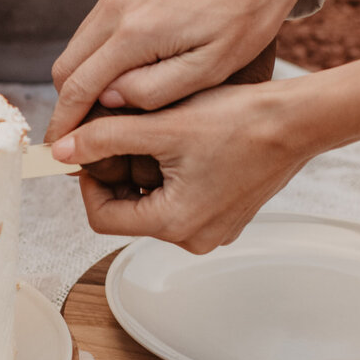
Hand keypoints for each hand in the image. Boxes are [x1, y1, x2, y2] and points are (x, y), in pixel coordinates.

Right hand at [47, 0, 302, 142]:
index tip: (59, 150)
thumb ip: (153, 91)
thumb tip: (108, 99)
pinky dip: (104, 44)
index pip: (79, 86)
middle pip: (67, 64)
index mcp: (136, 30)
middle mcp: (118, 1)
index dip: (65, 123)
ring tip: (109, 103)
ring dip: (86, 73)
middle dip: (69, 102)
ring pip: (81, 41)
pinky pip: (100, 17)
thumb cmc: (246, 18)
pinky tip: (132, 62)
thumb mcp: (210, 69)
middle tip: (82, 133)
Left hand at [51, 80, 312, 253]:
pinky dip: (171, 176)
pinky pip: (181, 201)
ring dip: (145, 172)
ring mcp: (213, 230)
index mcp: (174, 224)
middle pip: (128, 211)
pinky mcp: (226, 216)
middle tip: (123, 134)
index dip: (88, 180)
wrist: (297, 120)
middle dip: (119, 173)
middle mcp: (194, 238)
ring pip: (153, 205)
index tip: (92, 148)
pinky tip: (182, 144)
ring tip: (156, 134)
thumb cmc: (240, 121)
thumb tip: (62, 149)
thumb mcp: (162, 126)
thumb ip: (105, 138)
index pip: (102, 217)